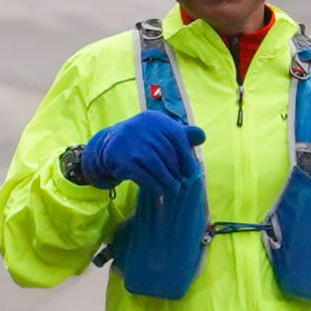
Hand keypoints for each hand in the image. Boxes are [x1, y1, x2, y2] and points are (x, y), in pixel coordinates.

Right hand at [75, 111, 203, 194]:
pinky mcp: (122, 160)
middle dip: (177, 171)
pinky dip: (154, 186)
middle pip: (168, 153)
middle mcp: (143, 127)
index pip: (177, 137)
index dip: (186, 156)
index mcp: (155, 119)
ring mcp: (131, 144)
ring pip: (157, 166)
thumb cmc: (143, 142)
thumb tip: (202, 136)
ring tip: (173, 189)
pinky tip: (159, 192)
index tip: (191, 171)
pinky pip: (143, 176)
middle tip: (181, 183)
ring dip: (168, 181)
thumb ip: (182, 135)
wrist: (109, 147)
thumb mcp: (160, 134)